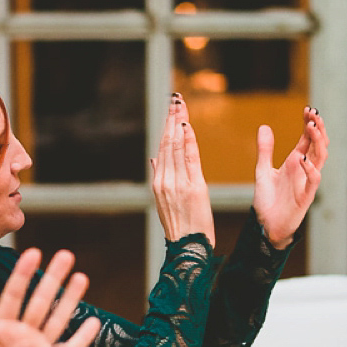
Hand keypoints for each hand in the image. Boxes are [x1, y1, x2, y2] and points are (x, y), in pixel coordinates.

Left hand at [0, 248, 98, 346]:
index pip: (13, 296)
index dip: (23, 274)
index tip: (34, 253)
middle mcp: (21, 337)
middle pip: (40, 301)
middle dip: (53, 278)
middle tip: (67, 255)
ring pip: (57, 318)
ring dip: (70, 299)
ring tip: (82, 277)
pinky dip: (82, 337)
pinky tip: (94, 323)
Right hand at [150, 94, 214, 244]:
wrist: (188, 248)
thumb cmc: (181, 226)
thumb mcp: (166, 202)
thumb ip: (161, 177)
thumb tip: (154, 158)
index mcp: (159, 183)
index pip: (163, 147)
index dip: (167, 126)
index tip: (171, 108)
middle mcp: (165, 180)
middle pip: (168, 142)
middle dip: (172, 118)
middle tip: (175, 98)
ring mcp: (177, 183)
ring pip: (176, 146)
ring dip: (179, 123)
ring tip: (180, 105)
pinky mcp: (192, 188)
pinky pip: (189, 159)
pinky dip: (188, 141)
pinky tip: (187, 125)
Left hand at [252, 106, 328, 247]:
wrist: (266, 225)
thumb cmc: (267, 200)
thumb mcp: (262, 170)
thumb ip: (265, 150)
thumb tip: (264, 126)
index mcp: (296, 162)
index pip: (307, 138)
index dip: (310, 123)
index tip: (307, 109)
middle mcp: (304, 170)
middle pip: (318, 144)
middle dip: (318, 128)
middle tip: (313, 114)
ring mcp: (307, 182)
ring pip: (321, 158)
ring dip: (318, 142)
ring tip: (311, 127)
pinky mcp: (306, 196)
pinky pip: (314, 181)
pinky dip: (311, 169)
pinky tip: (303, 159)